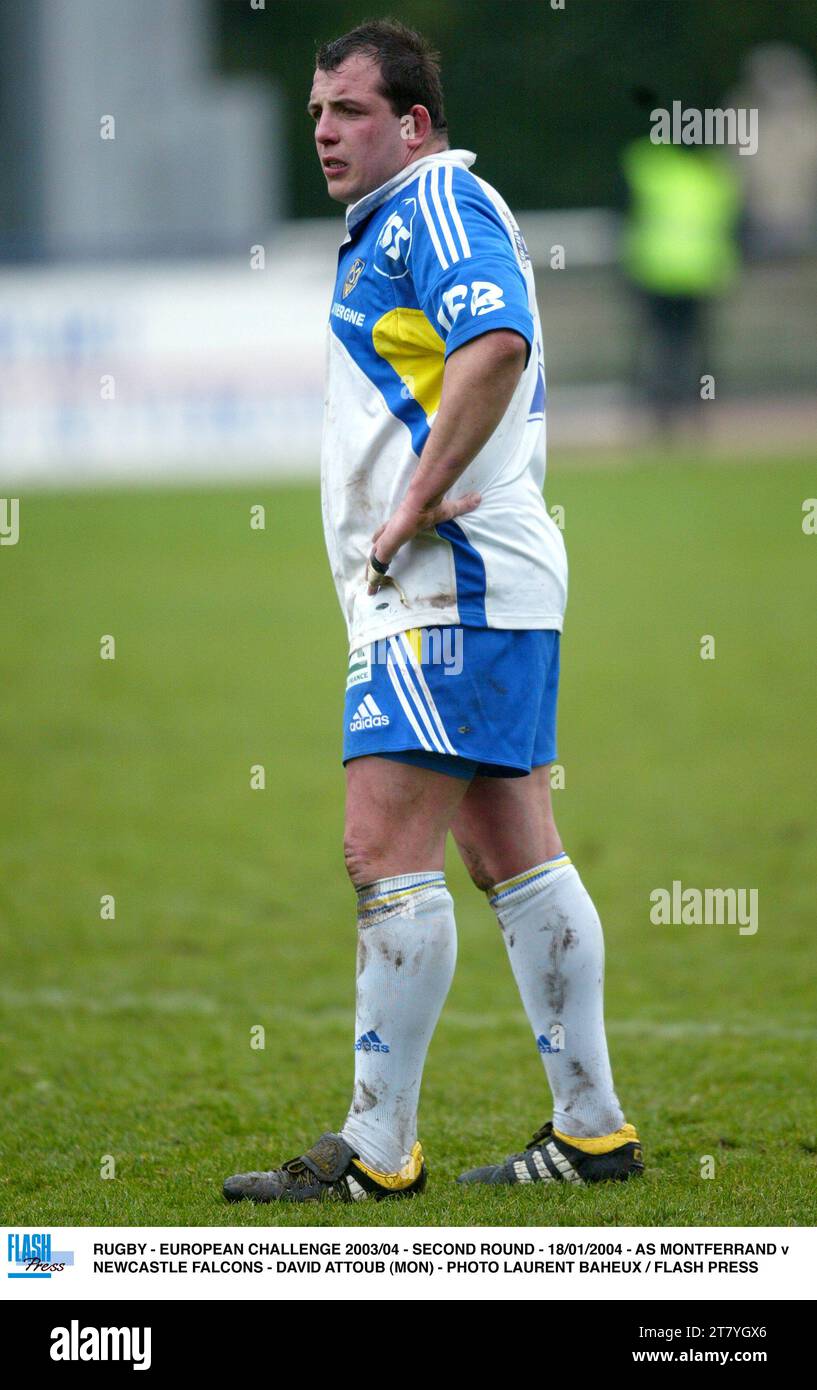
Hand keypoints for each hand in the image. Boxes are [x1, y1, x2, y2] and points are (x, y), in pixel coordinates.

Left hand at [366, 491, 480, 593]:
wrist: (422, 502)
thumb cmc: (432, 505)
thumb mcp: (449, 509)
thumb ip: (463, 505)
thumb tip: (479, 497)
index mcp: (403, 521)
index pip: (388, 529)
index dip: (383, 534)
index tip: (377, 539)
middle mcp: (392, 530)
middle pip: (379, 545)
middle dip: (375, 555)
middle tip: (371, 567)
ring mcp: (388, 539)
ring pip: (375, 558)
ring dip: (372, 571)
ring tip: (369, 588)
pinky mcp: (386, 547)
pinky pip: (377, 566)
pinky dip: (373, 579)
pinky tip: (371, 591)